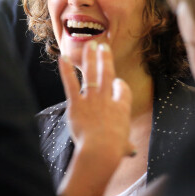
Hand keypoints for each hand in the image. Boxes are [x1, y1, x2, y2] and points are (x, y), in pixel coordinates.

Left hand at [59, 41, 133, 157]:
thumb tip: (131, 150)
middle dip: (105, 58)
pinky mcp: (76, 104)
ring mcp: (91, 99)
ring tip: (89, 44)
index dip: (120, 85)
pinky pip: (70, 84)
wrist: (101, 149)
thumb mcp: (125, 145)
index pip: (123, 88)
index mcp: (122, 106)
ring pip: (90, 73)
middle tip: (103, 46)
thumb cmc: (114, 149)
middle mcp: (107, 98)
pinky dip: (66, 70)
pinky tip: (63, 58)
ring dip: (89, 57)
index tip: (118, 83)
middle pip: (107, 72)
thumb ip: (126, 145)